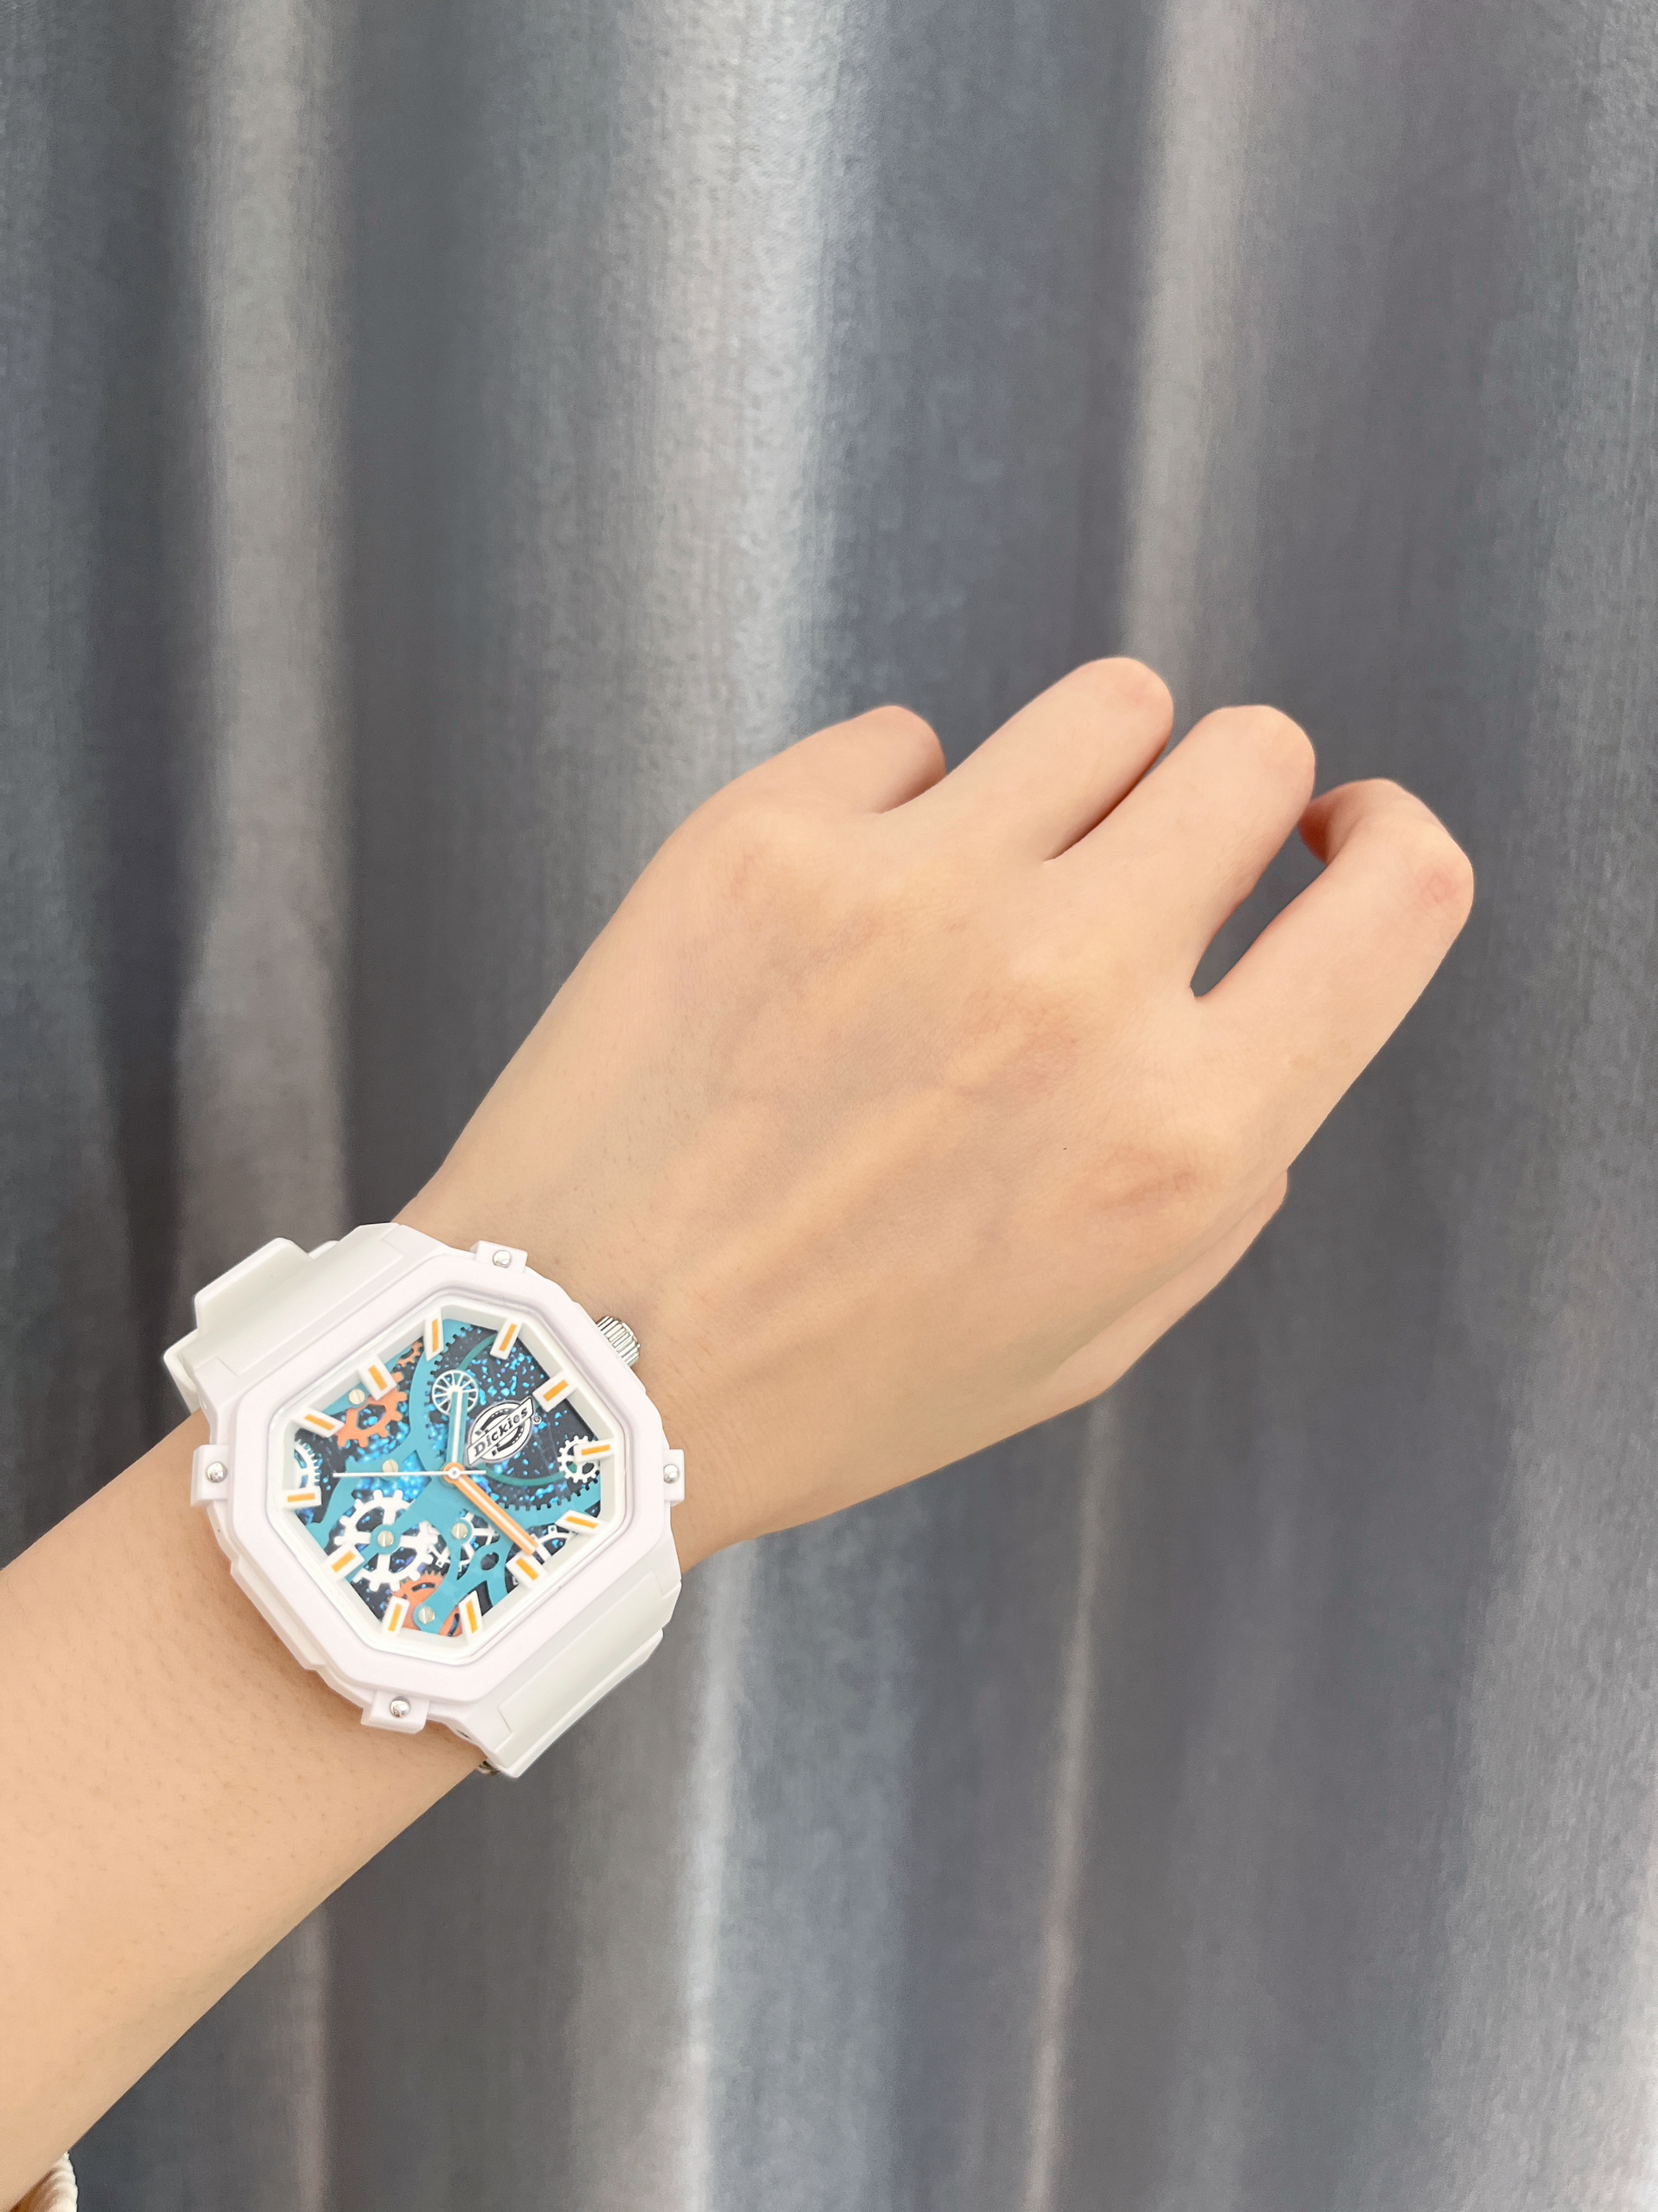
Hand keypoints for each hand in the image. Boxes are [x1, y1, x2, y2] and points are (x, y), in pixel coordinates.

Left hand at [403, 660, 1471, 1566]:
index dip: (1383, 840)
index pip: (1402, 893)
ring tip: (986, 880)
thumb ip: (1217, 1174)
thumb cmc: (834, 1380)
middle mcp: (1071, 991)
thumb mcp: (1087, 1334)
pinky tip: (832, 918)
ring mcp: (914, 894)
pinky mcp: (766, 837)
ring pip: (1106, 705)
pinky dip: (894, 809)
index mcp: (1180, 1137)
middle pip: (1248, 752)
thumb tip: (1255, 1012)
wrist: (572, 1378)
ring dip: (1079, 779)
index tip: (1336, 837)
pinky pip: (907, 741)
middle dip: (1222, 802)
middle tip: (1138, 872)